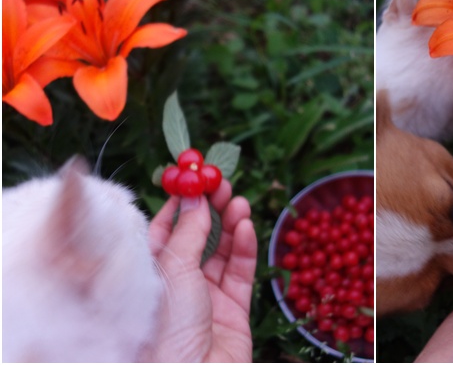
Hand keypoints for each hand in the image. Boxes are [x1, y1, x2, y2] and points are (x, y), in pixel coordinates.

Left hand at [141, 179, 256, 361]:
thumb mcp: (174, 271)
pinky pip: (240, 272)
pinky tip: (245, 227)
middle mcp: (179, 284)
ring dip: (230, 224)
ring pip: (221, 251)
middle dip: (210, 209)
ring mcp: (207, 297)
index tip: (194, 177)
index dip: (180, 203)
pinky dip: (244, 248)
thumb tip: (195, 199)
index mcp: (153, 275)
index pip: (166, 230)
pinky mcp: (234, 310)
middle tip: (221, 183)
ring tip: (237, 201)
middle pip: (197, 237)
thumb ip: (189, 233)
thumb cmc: (167, 330)